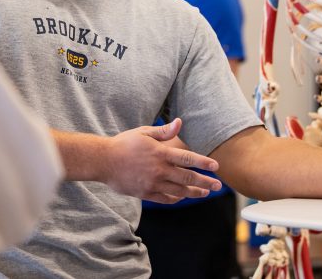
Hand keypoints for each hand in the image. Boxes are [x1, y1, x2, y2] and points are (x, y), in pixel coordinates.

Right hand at [103, 118, 221, 203]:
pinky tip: (182, 197)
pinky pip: (165, 198)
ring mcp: (153, 183)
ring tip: (205, 193)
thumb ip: (164, 131)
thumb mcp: (144, 132)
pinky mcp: (145, 193)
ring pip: (179, 191)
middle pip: (188, 178)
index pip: (188, 158)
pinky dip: (176, 199)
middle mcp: (159, 169)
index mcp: (161, 153)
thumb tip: (180, 123)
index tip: (216, 166)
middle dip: (205, 182)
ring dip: (194, 193)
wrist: (104, 161)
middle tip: (218, 186)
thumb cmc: (124, 144)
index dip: (204, 162)